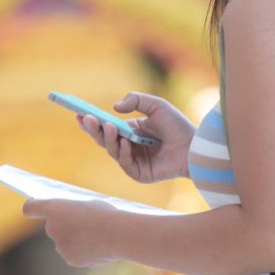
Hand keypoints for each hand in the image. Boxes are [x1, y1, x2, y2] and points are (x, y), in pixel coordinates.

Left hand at [23, 197, 118, 265]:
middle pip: (50, 226)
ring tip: (93, 235)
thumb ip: (72, 210)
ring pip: (63, 242)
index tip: (36, 207)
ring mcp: (59, 246)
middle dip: (62, 225)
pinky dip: (81, 251)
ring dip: (73, 239)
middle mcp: (51, 228)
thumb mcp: (87, 203)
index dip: (33, 207)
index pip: (30, 208)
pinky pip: (72, 254)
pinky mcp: (69, 259)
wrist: (118, 234)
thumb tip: (70, 218)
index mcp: (53, 209)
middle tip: (80, 223)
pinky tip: (96, 247)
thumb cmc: (105, 214)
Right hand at [77, 92, 193, 183]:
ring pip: (111, 150)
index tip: (79, 113)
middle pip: (104, 139)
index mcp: (129, 131)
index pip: (106, 127)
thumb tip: (114, 108)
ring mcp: (133, 161)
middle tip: (86, 119)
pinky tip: (124, 143)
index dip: (92, 121)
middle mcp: (128, 146)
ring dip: (108, 138)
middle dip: (94, 129)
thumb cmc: (177, 126)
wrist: (194, 146)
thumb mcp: (156, 105)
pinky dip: (122, 153)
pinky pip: (125, 164)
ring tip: (109, 126)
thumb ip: (136, 100)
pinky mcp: (139, 174)